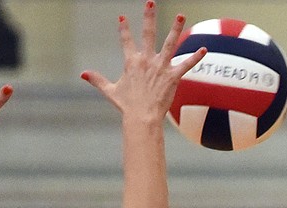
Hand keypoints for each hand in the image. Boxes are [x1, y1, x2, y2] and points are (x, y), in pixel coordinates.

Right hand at [80, 1, 204, 122]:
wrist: (142, 117)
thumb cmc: (127, 106)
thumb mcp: (110, 90)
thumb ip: (97, 80)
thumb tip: (82, 74)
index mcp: (131, 62)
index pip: (126, 40)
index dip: (124, 28)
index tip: (122, 17)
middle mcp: (146, 60)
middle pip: (148, 33)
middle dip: (149, 17)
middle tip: (151, 2)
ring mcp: (160, 67)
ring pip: (169, 43)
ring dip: (176, 28)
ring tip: (181, 15)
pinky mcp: (172, 76)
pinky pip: (186, 64)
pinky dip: (195, 57)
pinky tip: (204, 49)